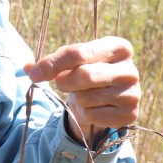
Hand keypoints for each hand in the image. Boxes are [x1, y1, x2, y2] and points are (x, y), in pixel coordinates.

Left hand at [24, 36, 139, 145]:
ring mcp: (133, 93)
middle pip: (84, 75)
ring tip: (84, 94)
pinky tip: (94, 107)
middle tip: (61, 84)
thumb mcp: (71, 62)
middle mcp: (130, 69)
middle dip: (64, 82)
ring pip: (86, 98)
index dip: (53, 64)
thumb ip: (50, 63)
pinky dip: (85, 113)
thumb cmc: (87, 72)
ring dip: (76, 99)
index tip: (34, 74)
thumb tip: (29, 69)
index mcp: (119, 47)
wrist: (106, 97)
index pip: (79, 53)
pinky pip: (92, 115)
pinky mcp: (130, 114)